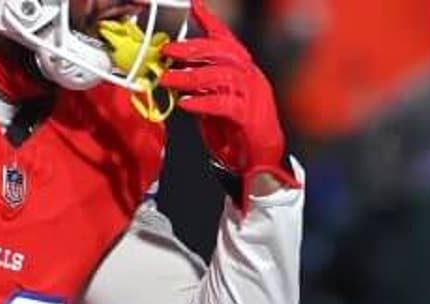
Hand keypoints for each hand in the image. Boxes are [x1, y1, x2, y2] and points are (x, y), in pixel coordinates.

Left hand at [162, 2, 295, 197]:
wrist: (262, 161)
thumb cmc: (238, 133)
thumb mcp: (215, 103)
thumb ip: (201, 87)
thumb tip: (174, 74)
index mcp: (244, 71)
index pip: (227, 40)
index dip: (210, 22)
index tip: (194, 6)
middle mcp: (251, 78)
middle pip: (223, 52)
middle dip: (193, 48)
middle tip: (168, 50)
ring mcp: (253, 96)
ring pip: (222, 75)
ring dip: (191, 75)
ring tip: (168, 79)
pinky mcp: (250, 117)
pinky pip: (224, 103)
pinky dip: (202, 102)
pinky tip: (185, 103)